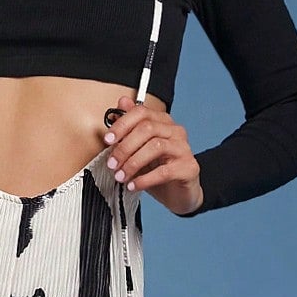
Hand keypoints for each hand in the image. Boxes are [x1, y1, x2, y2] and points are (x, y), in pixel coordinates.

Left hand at [103, 100, 203, 216]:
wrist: (178, 193)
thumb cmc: (157, 169)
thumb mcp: (138, 150)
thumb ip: (129, 128)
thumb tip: (120, 104)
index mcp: (162, 122)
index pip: (141, 112)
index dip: (122, 124)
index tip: (107, 140)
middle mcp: (175, 131)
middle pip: (147, 129)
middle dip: (124, 147)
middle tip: (112, 164)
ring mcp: (183, 148)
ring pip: (155, 147)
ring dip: (133, 163)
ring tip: (120, 176)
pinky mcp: (188, 168)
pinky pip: (164, 172)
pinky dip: (145, 180)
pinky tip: (133, 186)